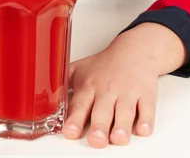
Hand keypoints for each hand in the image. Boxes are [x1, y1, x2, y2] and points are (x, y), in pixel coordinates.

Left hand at [62, 23, 186, 147]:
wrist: (135, 50)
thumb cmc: (106, 64)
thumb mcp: (81, 69)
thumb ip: (62, 83)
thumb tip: (42, 97)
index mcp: (90, 86)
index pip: (80, 105)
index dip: (74, 119)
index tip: (69, 131)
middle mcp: (108, 90)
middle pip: (103, 111)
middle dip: (99, 126)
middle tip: (96, 140)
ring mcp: (128, 93)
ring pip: (125, 112)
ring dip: (122, 126)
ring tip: (118, 138)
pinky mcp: (146, 96)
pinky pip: (147, 110)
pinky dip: (146, 120)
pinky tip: (143, 128)